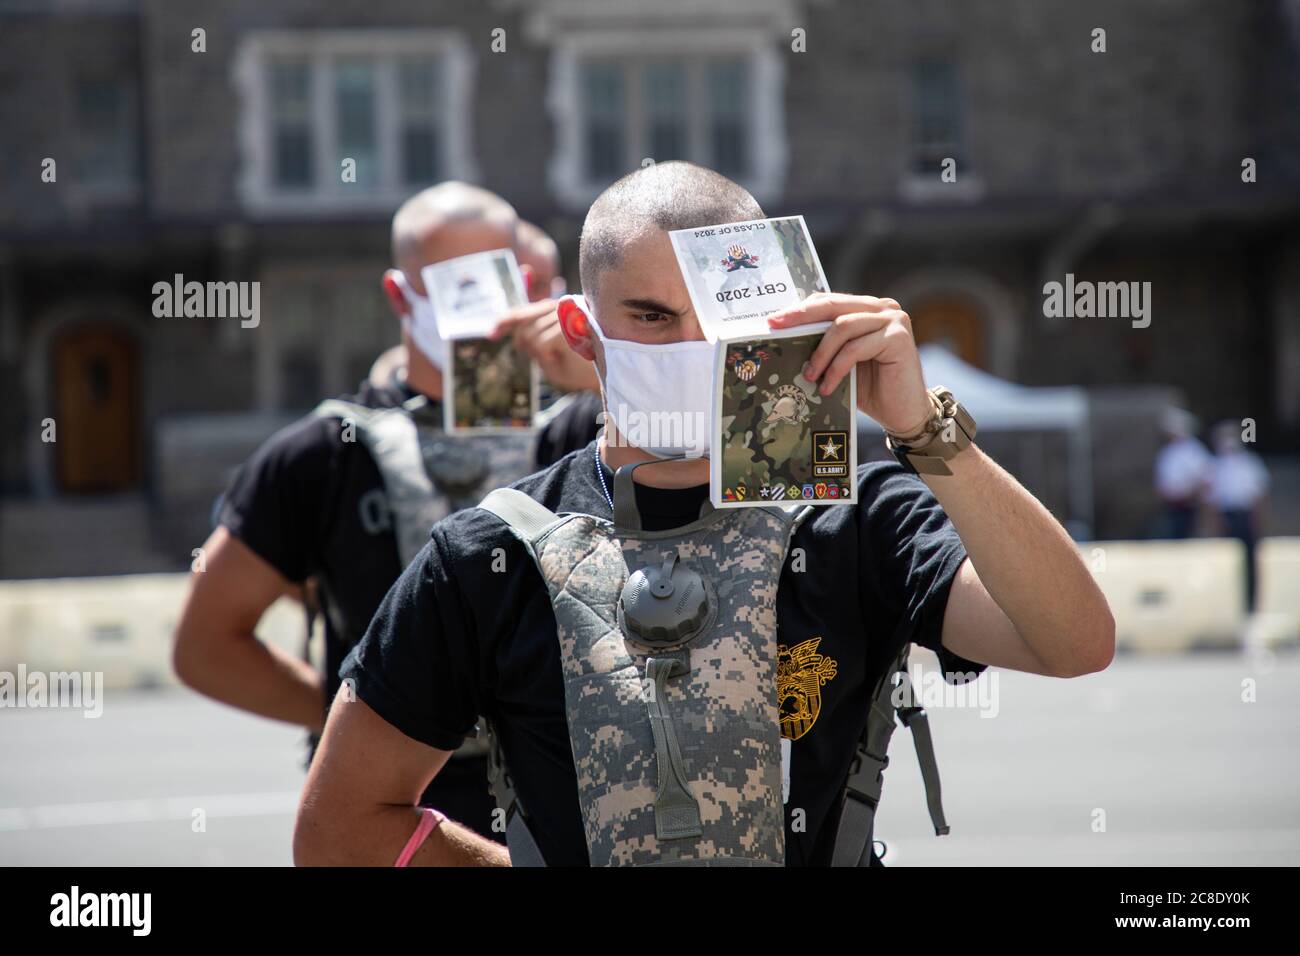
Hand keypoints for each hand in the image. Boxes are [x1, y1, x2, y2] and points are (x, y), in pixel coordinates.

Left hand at [489, 300, 599, 393]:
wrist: (614, 377)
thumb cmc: (585, 368)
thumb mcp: (554, 356)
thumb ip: (535, 343)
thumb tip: (516, 336)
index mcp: (561, 309)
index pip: (525, 310)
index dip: (505, 320)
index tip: (491, 334)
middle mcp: (564, 306)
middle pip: (523, 324)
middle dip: (523, 345)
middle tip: (543, 358)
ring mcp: (567, 314)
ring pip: (530, 335)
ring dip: (539, 355)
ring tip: (561, 359)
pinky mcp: (569, 324)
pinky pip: (540, 343)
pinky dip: (546, 357)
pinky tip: (563, 360)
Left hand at [767, 292, 931, 435]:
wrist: (902, 413)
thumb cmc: (870, 388)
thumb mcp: (841, 362)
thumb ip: (824, 344)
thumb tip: (785, 337)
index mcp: (866, 309)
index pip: (828, 301)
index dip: (800, 310)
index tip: (774, 321)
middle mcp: (882, 308)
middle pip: (832, 306)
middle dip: (801, 318)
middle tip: (778, 330)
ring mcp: (893, 320)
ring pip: (842, 326)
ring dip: (820, 353)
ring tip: (809, 376)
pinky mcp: (898, 337)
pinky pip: (855, 348)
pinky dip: (837, 368)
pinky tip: (827, 386)